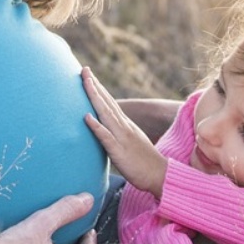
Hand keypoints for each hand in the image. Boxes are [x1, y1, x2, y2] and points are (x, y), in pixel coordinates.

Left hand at [82, 67, 167, 197]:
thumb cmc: (143, 162)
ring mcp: (122, 137)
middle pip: (107, 102)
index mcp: (125, 125)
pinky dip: (96, 126)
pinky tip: (86, 117)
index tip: (88, 75)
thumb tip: (105, 128)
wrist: (160, 174)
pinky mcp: (120, 151)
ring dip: (95, 97)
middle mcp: (124, 126)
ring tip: (85, 82)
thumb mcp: (130, 142)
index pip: (110, 102)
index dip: (98, 88)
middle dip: (94, 85)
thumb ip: (118, 133)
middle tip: (83, 69)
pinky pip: (106, 137)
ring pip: (106, 114)